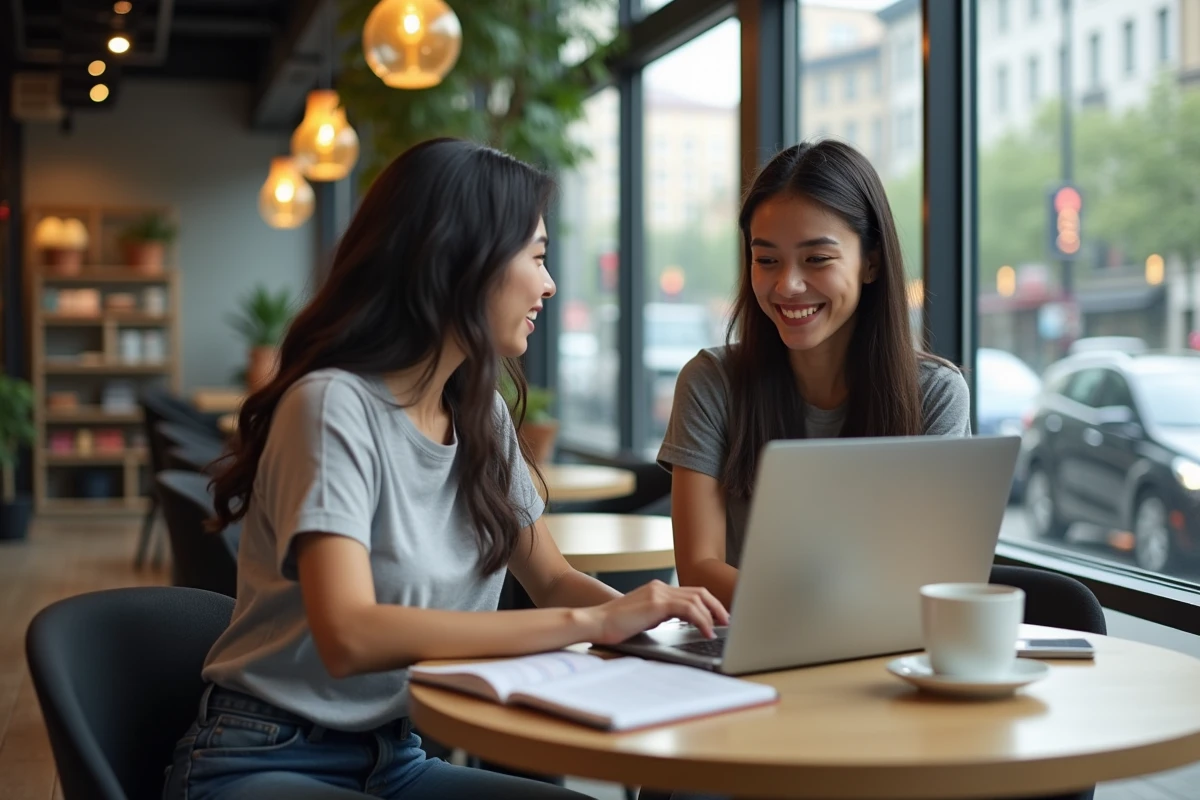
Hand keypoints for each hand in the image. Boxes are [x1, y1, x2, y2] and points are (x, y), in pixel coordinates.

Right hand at [582, 580, 729, 645]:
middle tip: (727, 622)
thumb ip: (660, 616)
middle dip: (716, 607)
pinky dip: (701, 620)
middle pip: (699, 592)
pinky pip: (688, 609)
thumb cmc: (614, 626)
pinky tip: (705, 632)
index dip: (708, 604)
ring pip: (697, 599)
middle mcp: (659, 587)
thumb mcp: (643, 618)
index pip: (690, 592)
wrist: (594, 622)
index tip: (718, 617)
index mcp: (657, 589)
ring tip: (718, 630)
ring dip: (712, 615)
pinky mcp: (656, 603)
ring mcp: (658, 593)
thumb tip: (681, 624)